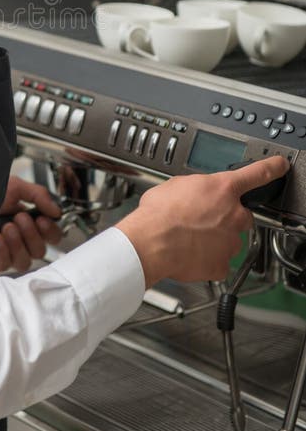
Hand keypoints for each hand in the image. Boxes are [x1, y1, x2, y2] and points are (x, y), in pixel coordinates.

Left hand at [0, 176, 61, 272]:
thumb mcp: (15, 186)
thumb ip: (39, 195)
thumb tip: (56, 210)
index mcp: (28, 221)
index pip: (51, 236)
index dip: (50, 230)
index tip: (42, 218)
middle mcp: (19, 239)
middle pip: (40, 251)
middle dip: (32, 234)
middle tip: (20, 218)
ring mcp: (6, 252)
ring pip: (25, 261)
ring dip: (19, 243)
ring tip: (7, 227)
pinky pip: (6, 264)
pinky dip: (3, 250)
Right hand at [116, 154, 288, 287]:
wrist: (150, 242)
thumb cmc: (158, 213)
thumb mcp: (177, 184)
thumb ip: (197, 188)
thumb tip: (198, 193)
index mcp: (222, 189)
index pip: (257, 174)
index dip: (272, 168)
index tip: (280, 165)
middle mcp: (233, 214)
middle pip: (240, 214)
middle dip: (225, 217)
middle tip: (201, 219)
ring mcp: (230, 241)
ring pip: (229, 239)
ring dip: (214, 238)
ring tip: (188, 237)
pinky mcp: (222, 264)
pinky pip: (218, 261)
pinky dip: (206, 259)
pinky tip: (189, 252)